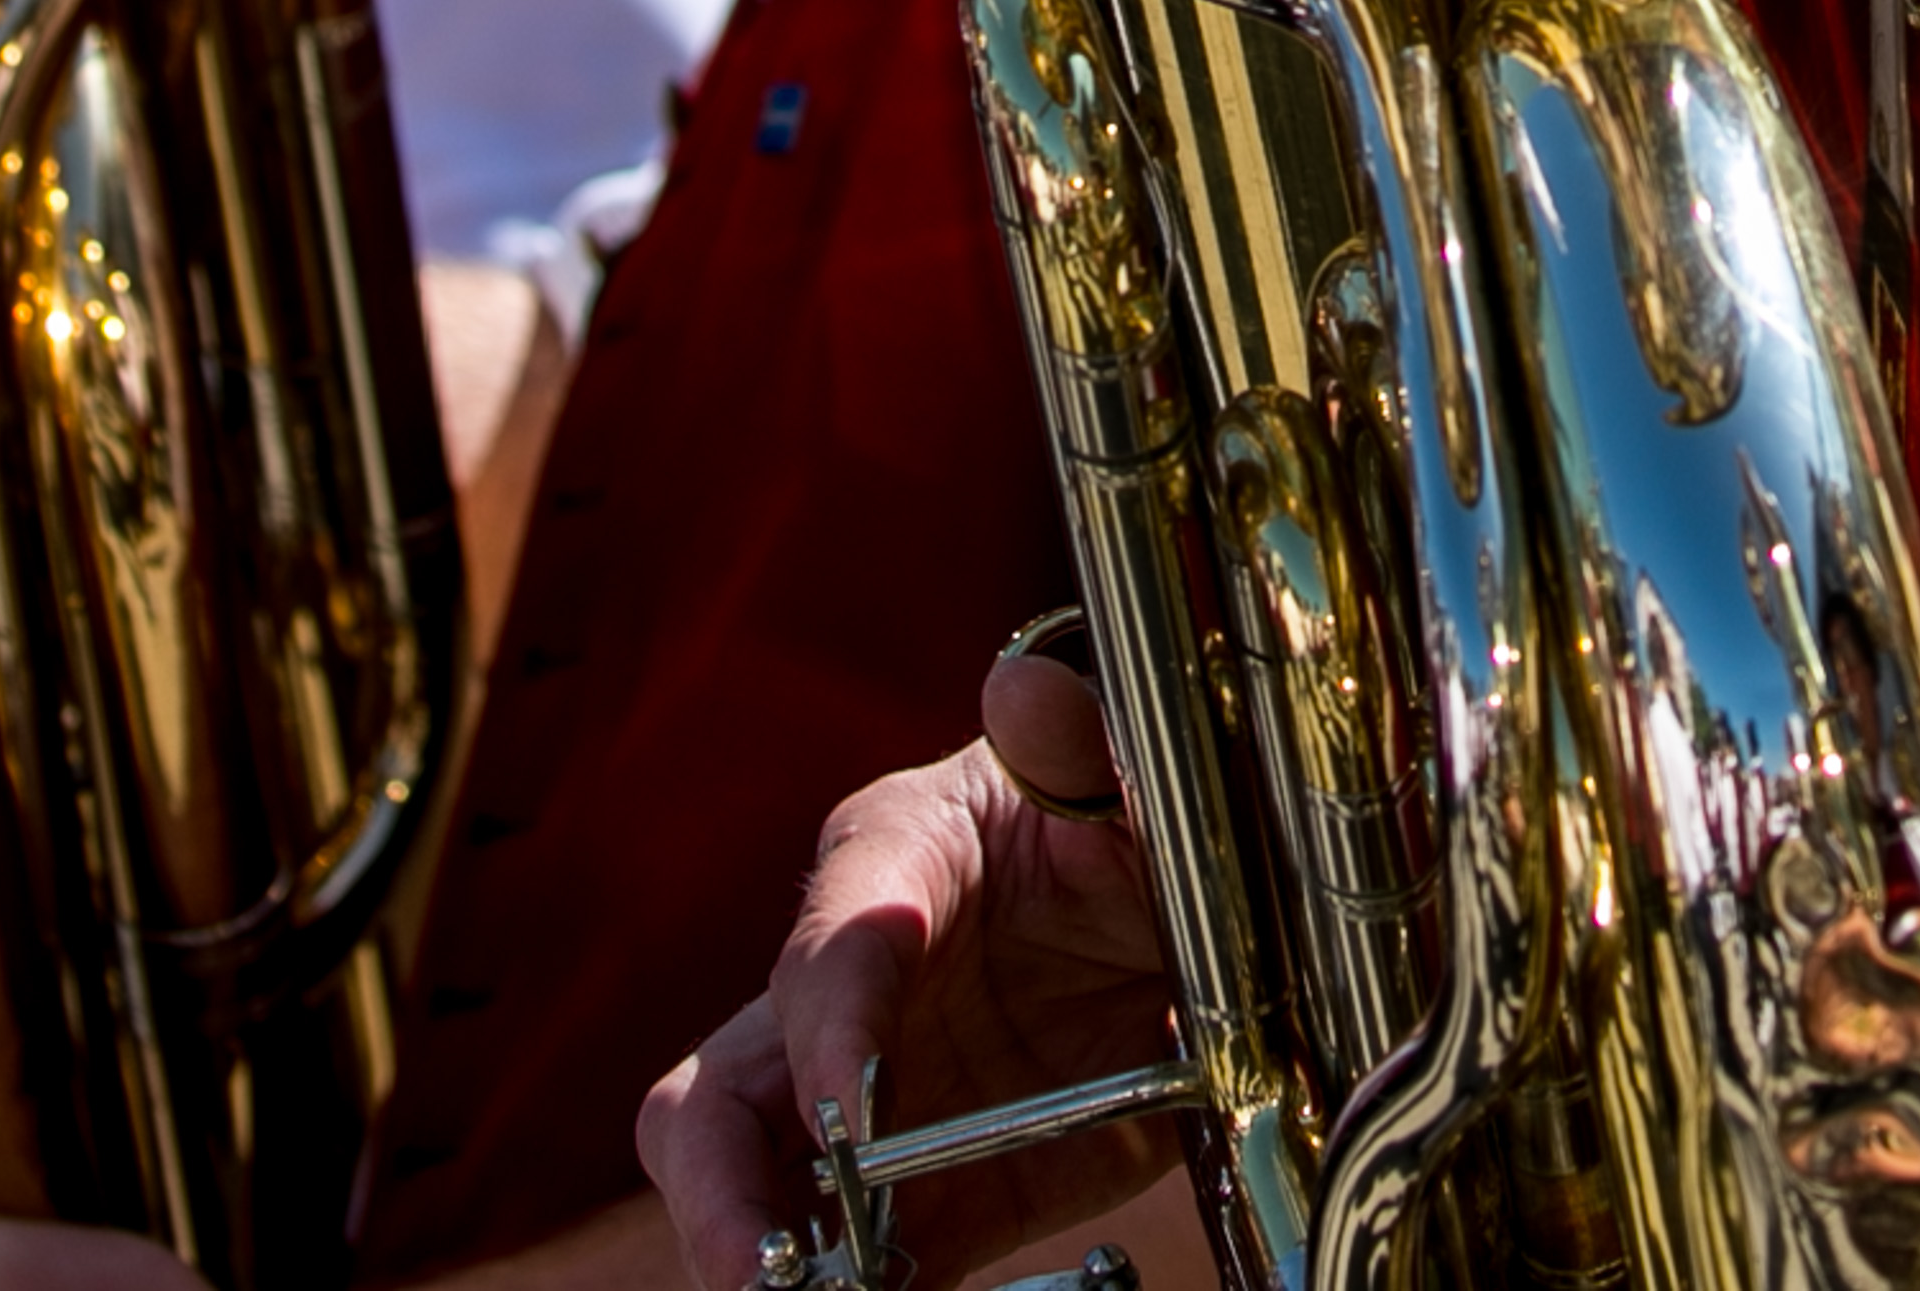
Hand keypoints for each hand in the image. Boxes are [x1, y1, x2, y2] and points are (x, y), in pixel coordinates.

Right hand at [639, 656, 1180, 1290]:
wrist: (1205, 926)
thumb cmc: (1146, 819)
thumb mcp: (1140, 775)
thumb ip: (1086, 739)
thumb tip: (1025, 687)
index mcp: (893, 858)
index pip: (829, 944)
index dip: (827, 1030)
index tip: (850, 1113)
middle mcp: (842, 992)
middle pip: (714, 1096)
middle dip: (722, 1188)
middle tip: (771, 1268)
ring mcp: (860, 1107)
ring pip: (742, 1191)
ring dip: (757, 1258)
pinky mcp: (921, 1200)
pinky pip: (855, 1269)